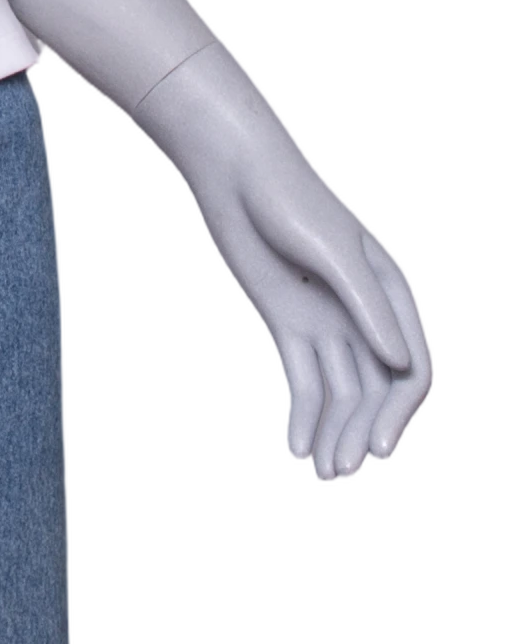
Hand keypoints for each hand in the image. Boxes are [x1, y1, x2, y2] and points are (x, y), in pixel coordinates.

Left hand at [130, 43, 435, 480]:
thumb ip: (367, 307)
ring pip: (342, 392)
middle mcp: (364, 313)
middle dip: (364, 430)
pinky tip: (299, 448)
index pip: (410, 367)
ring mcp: (326, 320)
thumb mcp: (332, 251)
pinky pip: (304, 380)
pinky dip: (303, 416)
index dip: (398, 411)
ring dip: (336, 431)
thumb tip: (402, 365)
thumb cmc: (289, 199)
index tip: (376, 447)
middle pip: (376, 388)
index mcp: (391, 293)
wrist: (233, 172)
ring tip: (327, 471)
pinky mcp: (288, 323)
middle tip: (346, 470)